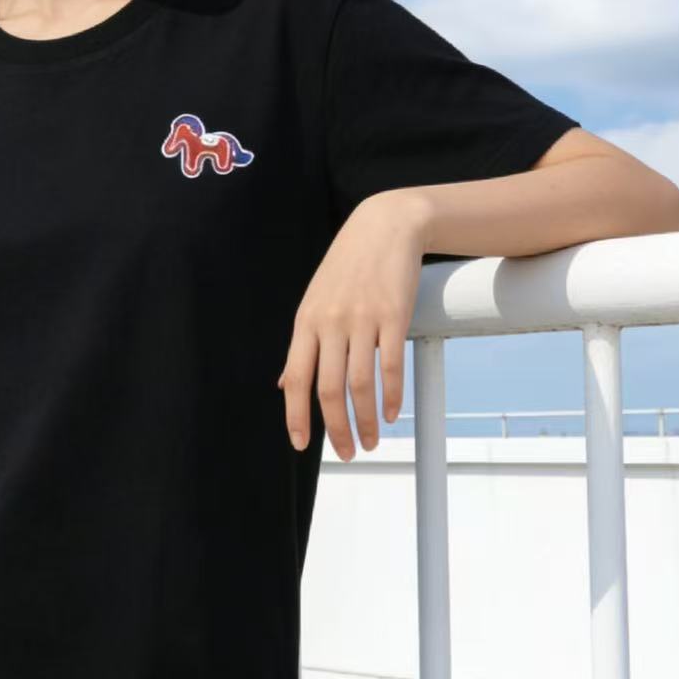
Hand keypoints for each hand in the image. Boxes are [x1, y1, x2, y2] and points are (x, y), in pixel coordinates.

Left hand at [277, 192, 425, 458]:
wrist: (385, 226)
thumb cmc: (347, 268)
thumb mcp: (314, 302)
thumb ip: (302, 346)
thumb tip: (285, 384)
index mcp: (306, 323)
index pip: (297, 379)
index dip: (296, 417)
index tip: (300, 445)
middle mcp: (330, 323)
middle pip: (328, 389)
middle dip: (336, 429)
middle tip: (347, 452)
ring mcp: (362, 319)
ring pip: (360, 384)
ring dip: (366, 420)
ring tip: (371, 441)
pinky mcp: (394, 315)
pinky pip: (390, 365)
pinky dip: (390, 396)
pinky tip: (391, 414)